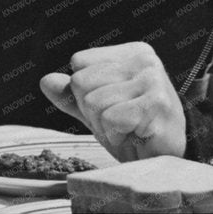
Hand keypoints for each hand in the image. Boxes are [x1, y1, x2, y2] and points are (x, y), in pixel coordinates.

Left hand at [39, 43, 185, 161]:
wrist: (167, 159)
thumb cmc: (134, 130)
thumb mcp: (97, 109)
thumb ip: (72, 95)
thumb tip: (45, 81)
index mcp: (130, 53)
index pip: (79, 63)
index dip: (85, 93)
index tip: (111, 106)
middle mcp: (143, 60)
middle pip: (82, 82)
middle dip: (93, 112)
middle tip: (120, 122)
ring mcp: (153, 79)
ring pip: (94, 102)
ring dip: (106, 126)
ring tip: (128, 129)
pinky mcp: (157, 103)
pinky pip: (111, 118)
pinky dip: (117, 134)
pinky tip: (135, 136)